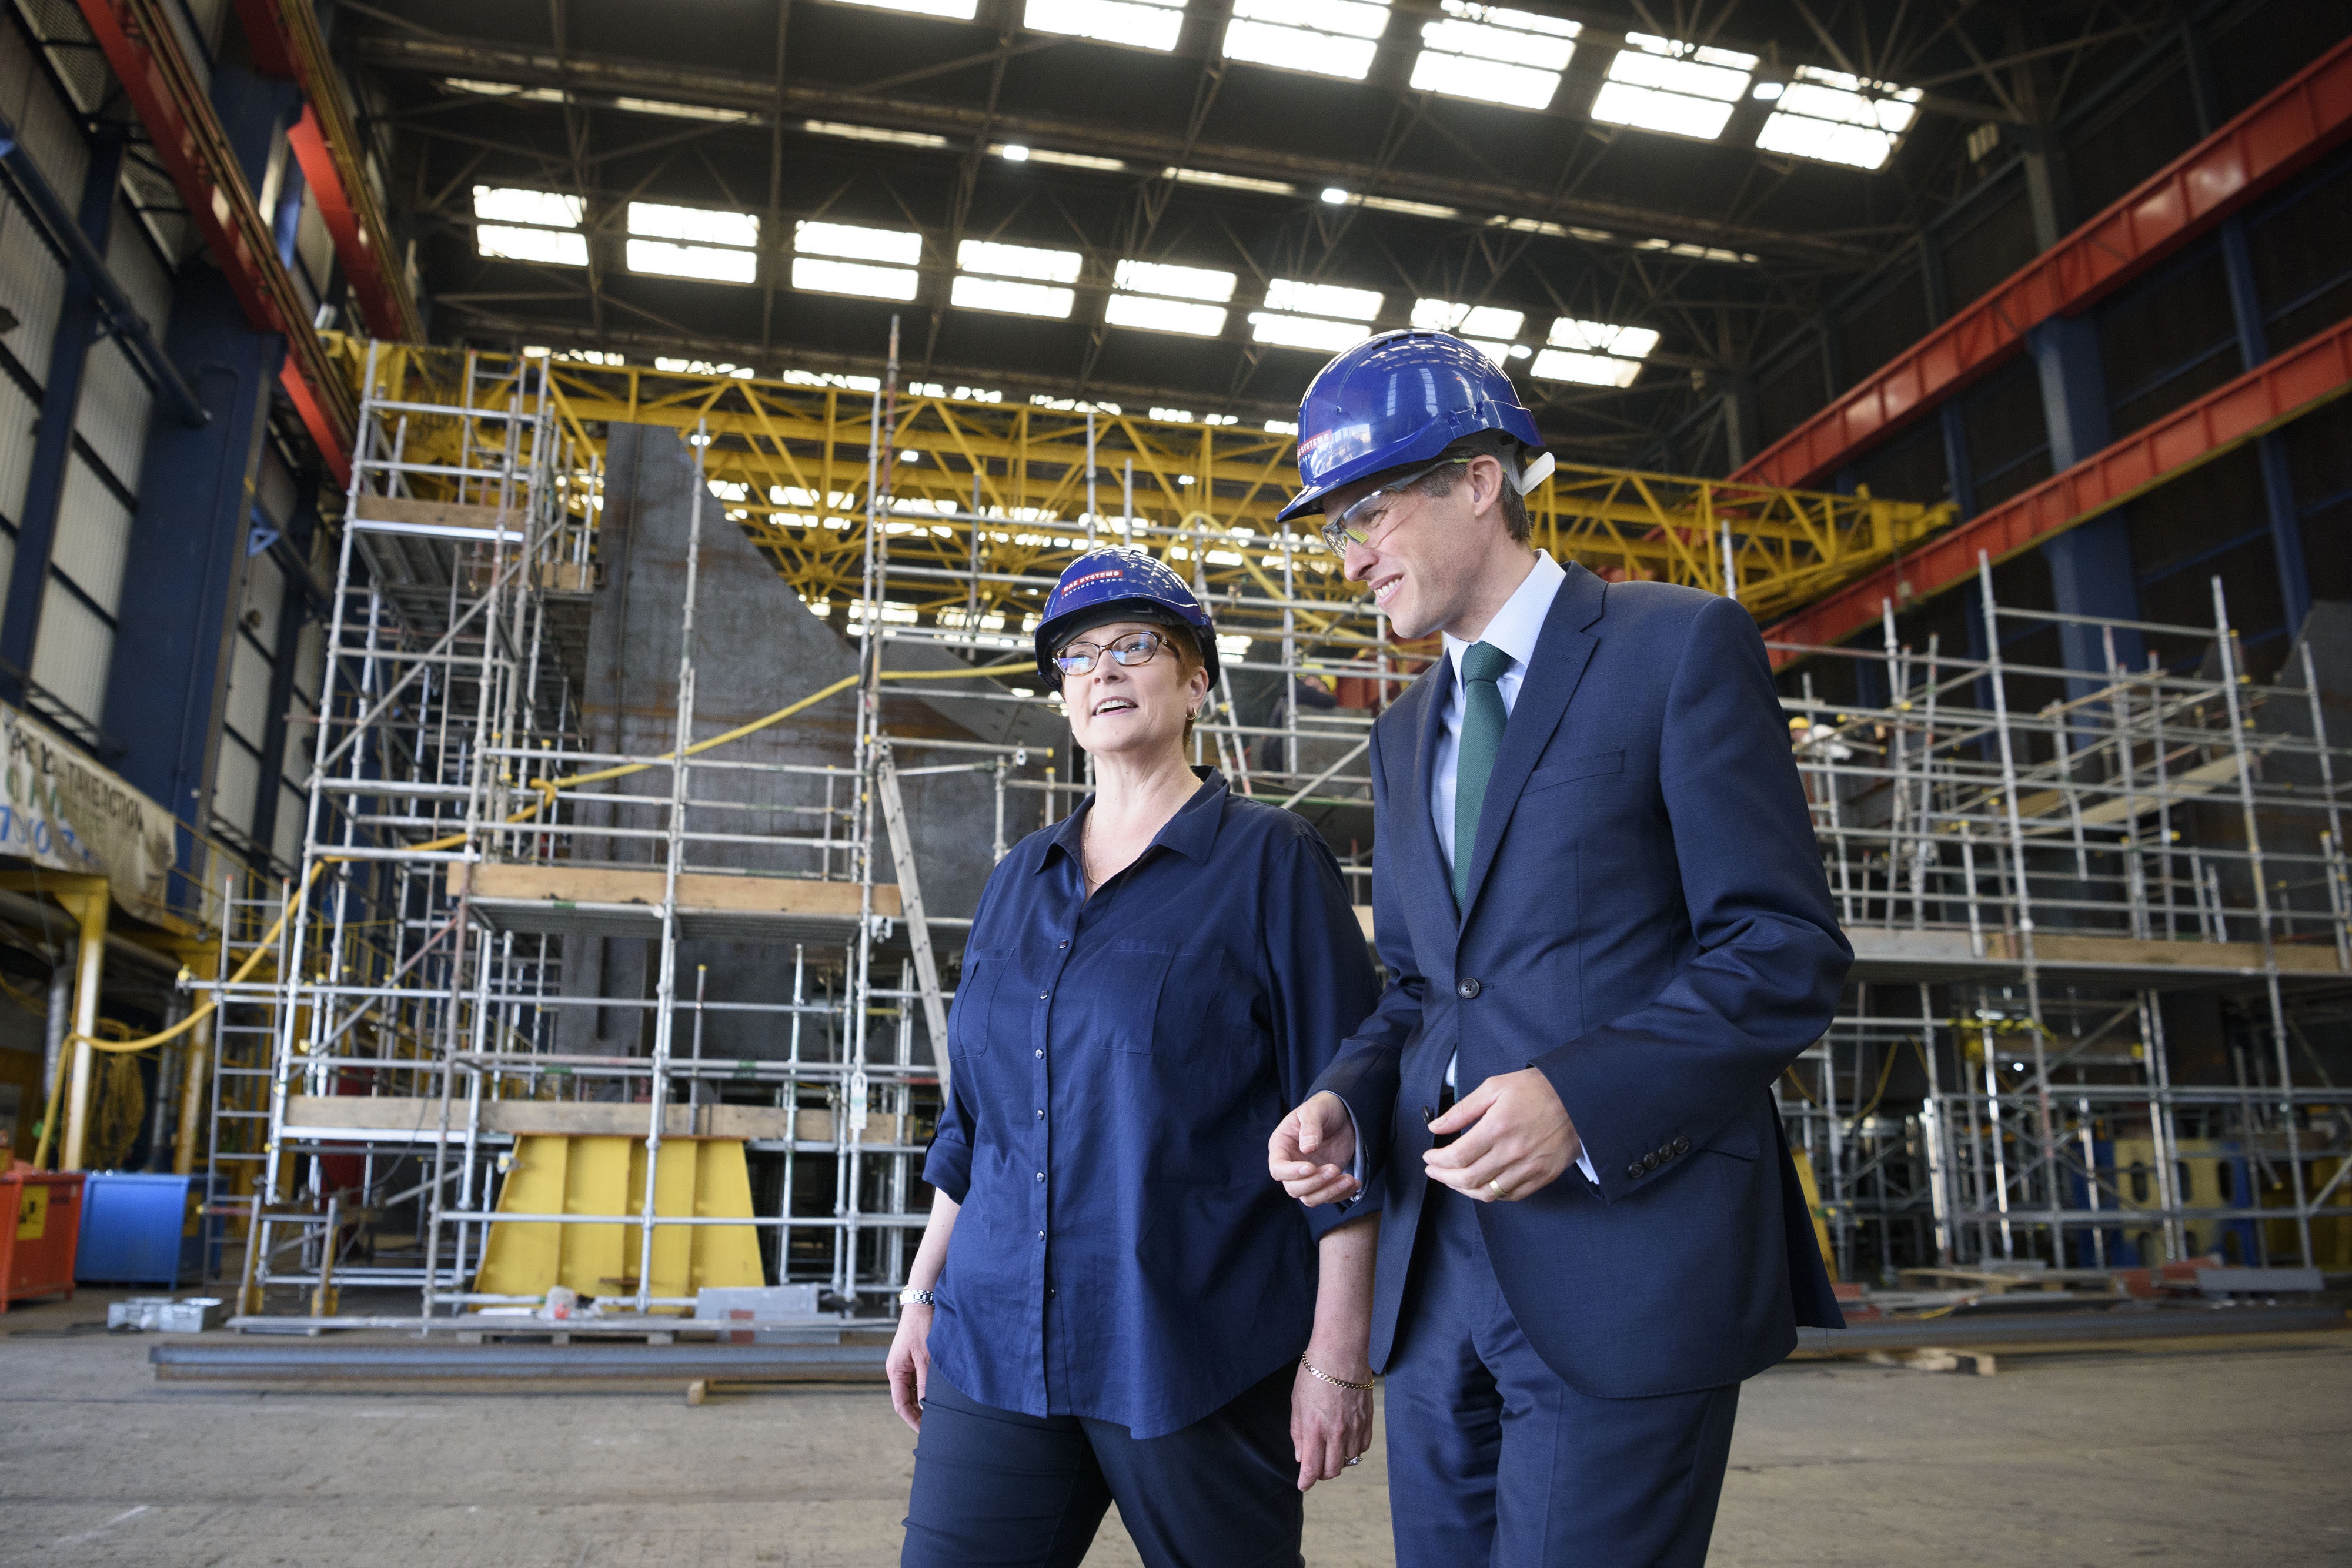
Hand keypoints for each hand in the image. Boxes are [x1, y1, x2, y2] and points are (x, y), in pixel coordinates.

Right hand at [886, 1304, 932, 1431]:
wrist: (924, 1303)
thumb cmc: (922, 1328)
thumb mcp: (926, 1358)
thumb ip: (926, 1384)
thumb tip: (928, 1407)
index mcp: (895, 1372)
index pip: (900, 1405)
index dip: (912, 1420)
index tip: (924, 1432)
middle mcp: (897, 1371)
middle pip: (906, 1400)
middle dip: (918, 1415)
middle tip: (935, 1427)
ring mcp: (905, 1366)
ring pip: (913, 1392)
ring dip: (923, 1403)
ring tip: (939, 1415)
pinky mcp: (913, 1360)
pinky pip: (917, 1382)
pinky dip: (926, 1391)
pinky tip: (938, 1398)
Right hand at [1269, 1091, 1360, 1205]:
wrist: (1342, 1114)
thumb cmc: (1323, 1108)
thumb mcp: (1315, 1110)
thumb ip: (1310, 1127)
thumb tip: (1307, 1149)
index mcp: (1282, 1146)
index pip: (1278, 1168)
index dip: (1291, 1172)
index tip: (1310, 1167)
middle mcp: (1292, 1164)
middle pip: (1293, 1188)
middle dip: (1314, 1183)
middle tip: (1334, 1168)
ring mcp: (1308, 1175)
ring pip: (1310, 1198)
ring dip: (1329, 1192)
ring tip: (1348, 1179)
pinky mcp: (1324, 1181)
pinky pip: (1328, 1196)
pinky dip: (1341, 1194)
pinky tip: (1354, 1183)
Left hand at [1290, 1352, 1373, 1490]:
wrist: (1341, 1352)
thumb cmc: (1315, 1373)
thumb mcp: (1297, 1402)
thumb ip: (1298, 1432)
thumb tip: (1301, 1456)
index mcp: (1315, 1429)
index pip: (1312, 1468)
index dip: (1306, 1481)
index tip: (1303, 1485)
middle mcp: (1337, 1433)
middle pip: (1332, 1470)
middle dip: (1322, 1474)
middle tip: (1316, 1467)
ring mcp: (1355, 1428)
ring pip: (1349, 1461)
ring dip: (1338, 1461)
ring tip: (1330, 1450)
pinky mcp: (1368, 1421)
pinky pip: (1363, 1447)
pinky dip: (1353, 1450)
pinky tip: (1345, 1441)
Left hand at [1423, 1068, 1578, 1201]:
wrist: (1578, 1098)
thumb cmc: (1535, 1089)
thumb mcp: (1494, 1087)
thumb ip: (1462, 1109)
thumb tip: (1435, 1127)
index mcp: (1497, 1127)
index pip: (1457, 1156)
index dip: (1437, 1161)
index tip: (1429, 1157)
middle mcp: (1512, 1152)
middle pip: (1468, 1179)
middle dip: (1443, 1177)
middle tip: (1433, 1171)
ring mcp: (1529, 1167)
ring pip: (1488, 1193)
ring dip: (1464, 1189)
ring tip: (1453, 1179)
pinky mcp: (1543, 1176)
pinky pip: (1511, 1196)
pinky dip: (1491, 1194)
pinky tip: (1481, 1184)